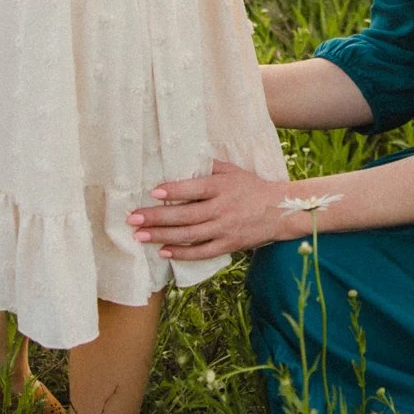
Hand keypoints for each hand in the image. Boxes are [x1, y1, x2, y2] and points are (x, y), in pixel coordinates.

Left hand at [128, 161, 291, 260]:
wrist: (280, 211)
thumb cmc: (252, 187)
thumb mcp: (233, 171)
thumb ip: (209, 166)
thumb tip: (182, 160)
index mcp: (222, 187)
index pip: (194, 189)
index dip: (173, 191)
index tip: (152, 192)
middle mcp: (222, 208)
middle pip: (185, 215)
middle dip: (156, 217)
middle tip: (133, 218)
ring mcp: (224, 229)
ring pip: (189, 235)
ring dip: (162, 236)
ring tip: (140, 236)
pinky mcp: (228, 245)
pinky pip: (201, 252)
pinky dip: (182, 253)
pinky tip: (163, 251)